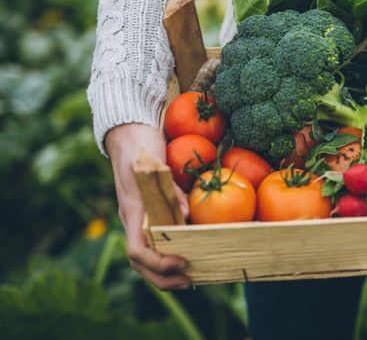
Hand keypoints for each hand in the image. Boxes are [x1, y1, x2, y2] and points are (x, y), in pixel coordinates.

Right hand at [105, 123, 190, 289]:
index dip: (158, 263)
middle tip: (190, 281)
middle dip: (163, 278)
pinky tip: (190, 254)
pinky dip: (169, 254)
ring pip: (147, 257)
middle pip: (141, 263)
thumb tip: (186, 215)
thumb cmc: (141, 145)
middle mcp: (133, 219)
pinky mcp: (149, 213)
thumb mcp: (155, 163)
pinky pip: (155, 242)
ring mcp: (139, 218)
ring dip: (166, 272)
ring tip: (191, 277)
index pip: (137, 251)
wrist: (129, 131)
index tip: (181, 262)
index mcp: (132, 211)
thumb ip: (169, 188)